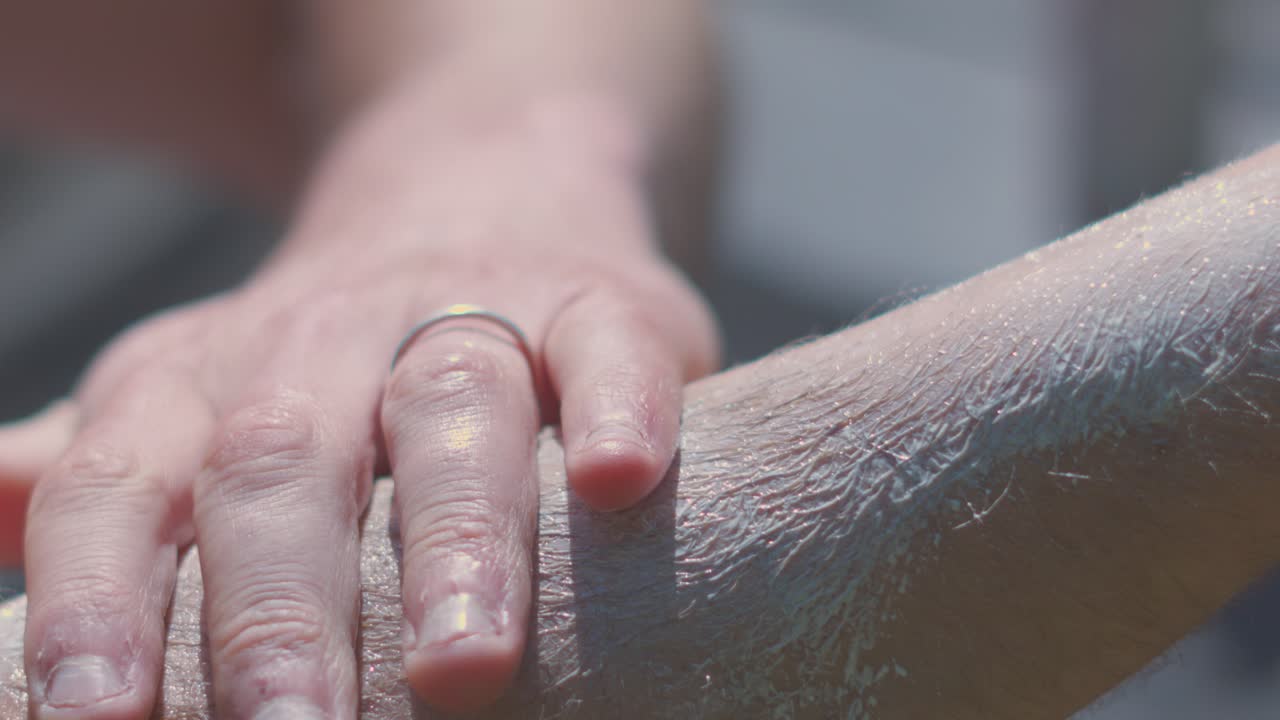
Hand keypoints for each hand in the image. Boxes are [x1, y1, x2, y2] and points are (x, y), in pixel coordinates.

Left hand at [6, 124, 719, 717]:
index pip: (126, 491)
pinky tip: (619, 478)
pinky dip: (616, 404)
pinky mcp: (593, 303)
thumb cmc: (328, 353)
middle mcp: (322, 344)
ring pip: (451, 408)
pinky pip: (603, 346)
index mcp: (203, 386)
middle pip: (284, 462)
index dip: (98, 606)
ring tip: (462, 664)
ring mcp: (465, 312)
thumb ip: (90, 479)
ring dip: (454, 538)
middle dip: (282, 608)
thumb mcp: (190, 396)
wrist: (476, 190)